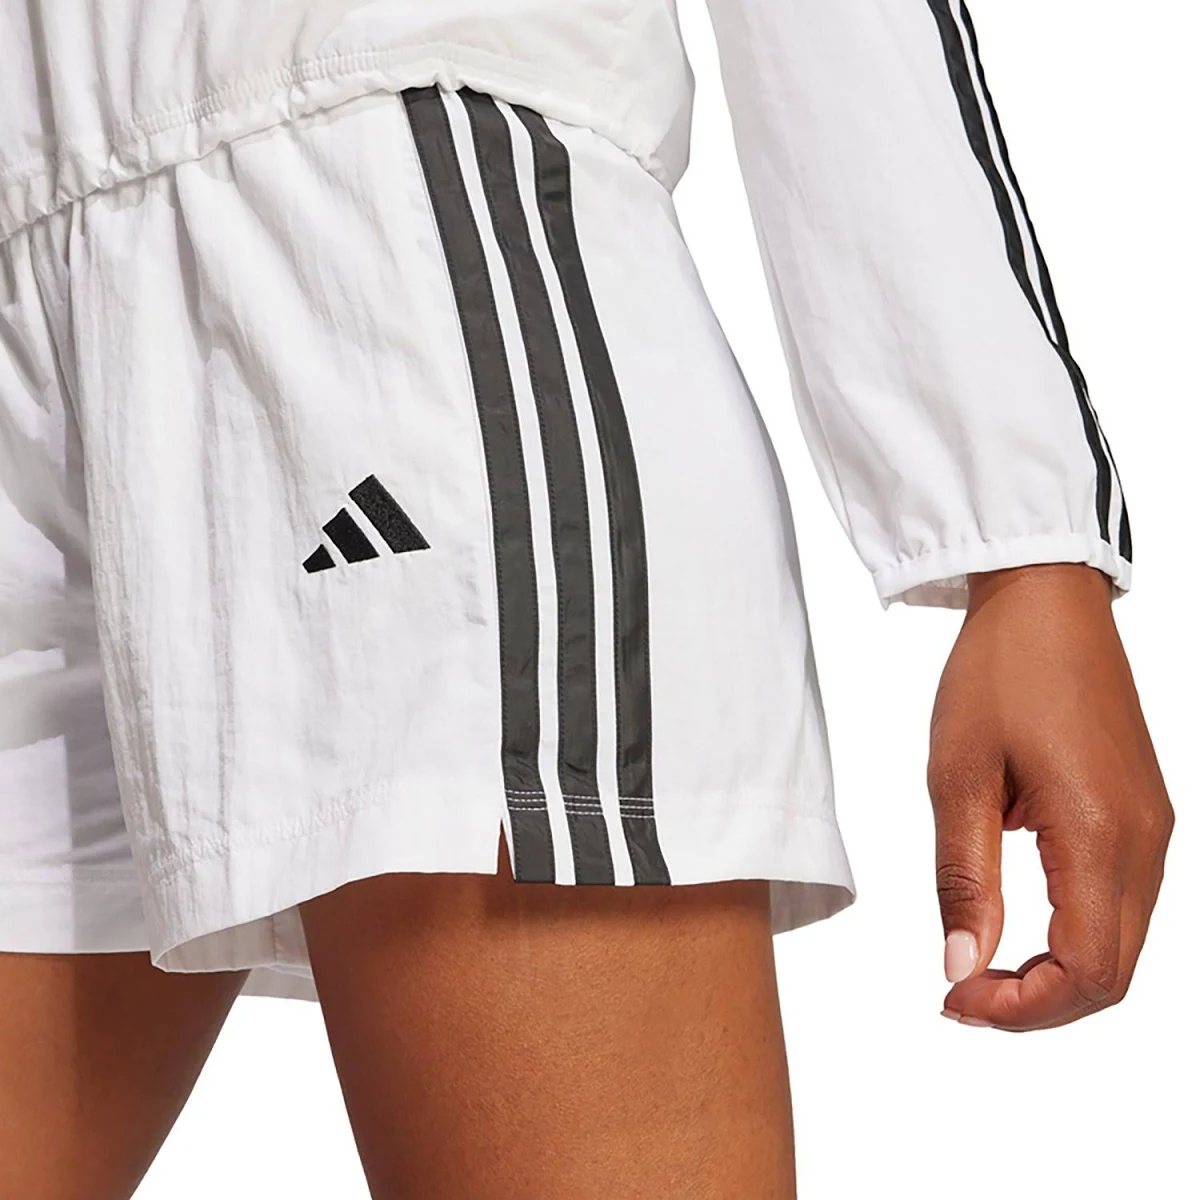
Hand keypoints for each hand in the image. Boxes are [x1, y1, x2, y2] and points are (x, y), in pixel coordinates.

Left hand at [927, 563, 1172, 1030]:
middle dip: (1037, 1003)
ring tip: (979, 965)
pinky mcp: (1143, 813)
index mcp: (1099, 833)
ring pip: (1121, 944)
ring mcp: (1153, 827)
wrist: (1045, 599)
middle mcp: (1144, 841)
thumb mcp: (957, 777)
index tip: (955, 999)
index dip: (1021, 1009)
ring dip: (1055, 973)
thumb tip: (962, 967)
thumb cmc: (997, 673)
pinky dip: (1074, 934)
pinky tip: (1016, 922)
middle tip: (961, 993)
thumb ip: (964, 879)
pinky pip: (1121, 902)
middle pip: (1113, 974)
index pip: (1086, 972)